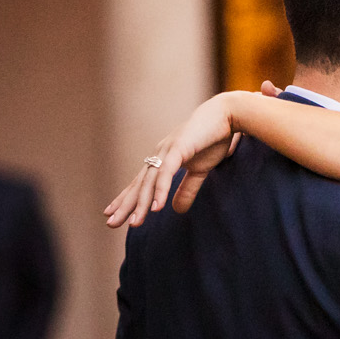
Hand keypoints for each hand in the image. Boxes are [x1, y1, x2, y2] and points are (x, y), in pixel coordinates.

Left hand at [104, 83, 281, 227]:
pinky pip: (166, 173)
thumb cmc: (214, 139)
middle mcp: (160, 154)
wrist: (228, 114)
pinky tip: (156, 207)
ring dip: (141, 203)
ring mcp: (167, 150)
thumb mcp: (200, 170)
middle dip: (125, 205)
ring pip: (150, 182)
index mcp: (163, 158)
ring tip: (134, 223)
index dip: (126, 198)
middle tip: (111, 223)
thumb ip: (187, 189)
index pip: (141, 182)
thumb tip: (175, 210)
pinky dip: (161, 190)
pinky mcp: (178, 148)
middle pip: (139, 184)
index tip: (112, 214)